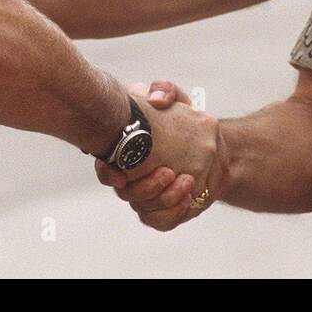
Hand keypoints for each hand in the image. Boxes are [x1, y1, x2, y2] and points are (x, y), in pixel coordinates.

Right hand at [96, 81, 225, 230]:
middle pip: (127, 194)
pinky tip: (188, 199)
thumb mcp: (172, 96)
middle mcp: (130, 177)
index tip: (121, 175)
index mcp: (123, 152)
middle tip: (169, 172)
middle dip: (147, 187)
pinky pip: (161, 221)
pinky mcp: (164, 208)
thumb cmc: (179, 115)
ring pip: (145, 209)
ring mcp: (146, 195)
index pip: (105, 169)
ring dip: (164, 199)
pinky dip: (173, 214)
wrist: (206, 139)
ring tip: (187, 181)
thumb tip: (156, 100)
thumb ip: (163, 89)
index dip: (108, 174)